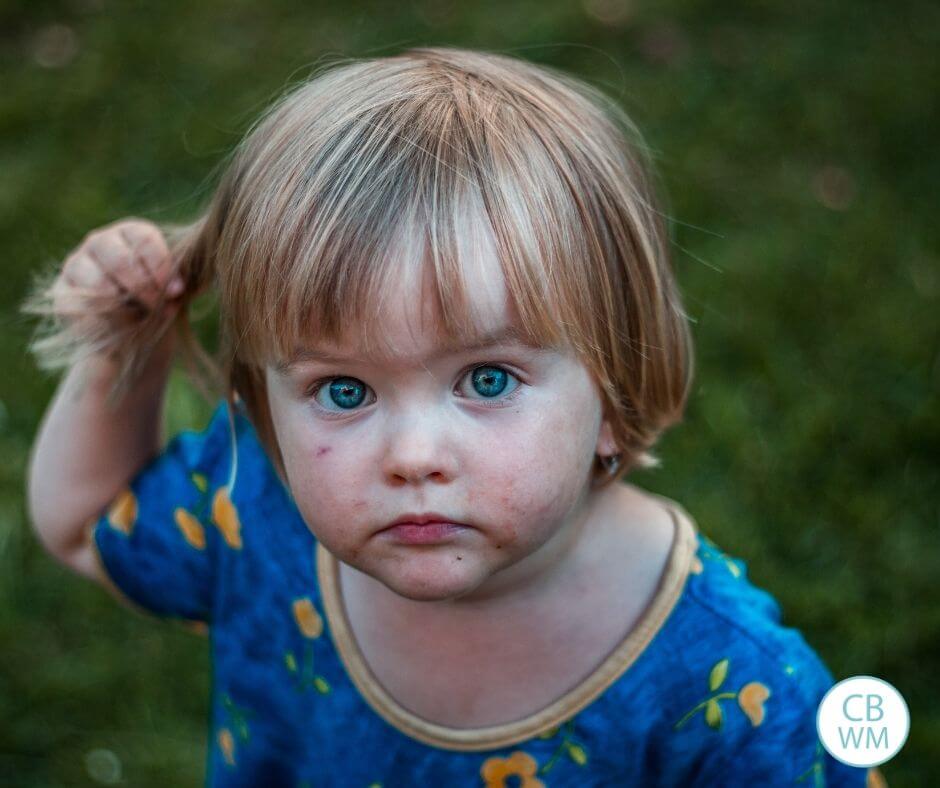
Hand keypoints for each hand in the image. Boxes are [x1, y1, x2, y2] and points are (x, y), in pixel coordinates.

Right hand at [50, 218, 184, 330]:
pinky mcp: (62, 291)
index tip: (176, 292)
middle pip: (120, 260)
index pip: (145, 240)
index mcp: (131, 233)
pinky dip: (102, 320)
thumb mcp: (170, 290)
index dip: (162, 268)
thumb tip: (175, 290)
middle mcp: (100, 242)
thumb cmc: (157, 300)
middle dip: (143, 288)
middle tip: (157, 308)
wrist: (135, 329)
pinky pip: (79, 306)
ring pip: (97, 283)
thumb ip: (173, 285)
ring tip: (139, 320)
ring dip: (123, 306)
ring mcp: (77, 264)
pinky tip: (117, 328)